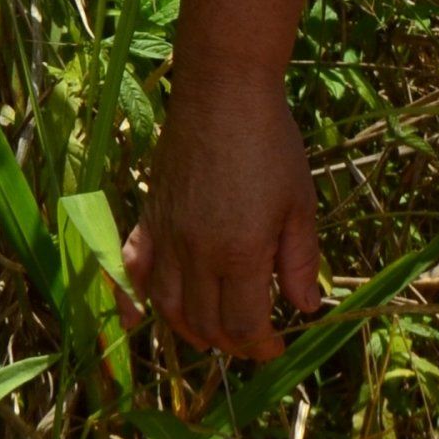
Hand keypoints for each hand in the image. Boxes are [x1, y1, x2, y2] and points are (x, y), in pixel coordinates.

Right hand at [116, 59, 321, 360]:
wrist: (224, 92)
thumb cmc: (272, 144)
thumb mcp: (300, 203)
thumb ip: (300, 261)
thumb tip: (305, 309)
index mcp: (240, 255)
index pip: (244, 325)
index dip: (261, 346)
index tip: (278, 346)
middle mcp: (196, 255)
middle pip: (206, 324)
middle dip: (231, 342)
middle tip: (253, 337)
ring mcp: (167, 237)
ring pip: (169, 306)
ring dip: (190, 329)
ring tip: (213, 332)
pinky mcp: (149, 217)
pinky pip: (132, 268)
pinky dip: (132, 297)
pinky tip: (140, 313)